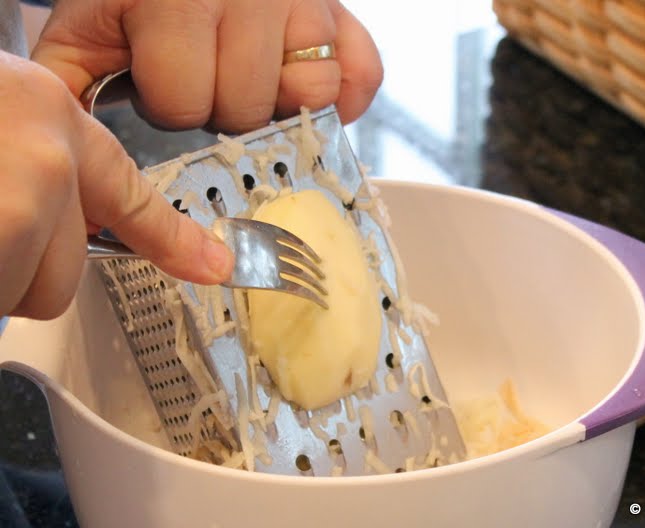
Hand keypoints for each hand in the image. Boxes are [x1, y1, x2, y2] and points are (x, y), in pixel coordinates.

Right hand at [0, 51, 232, 319]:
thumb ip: (32, 165)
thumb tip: (50, 215)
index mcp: (47, 120)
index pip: (131, 197)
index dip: (175, 241)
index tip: (213, 265)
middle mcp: (43, 166)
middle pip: (64, 275)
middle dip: (15, 268)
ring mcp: (11, 209)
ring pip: (20, 296)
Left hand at [32, 0, 382, 132]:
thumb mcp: (85, 32)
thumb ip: (73, 89)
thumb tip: (87, 183)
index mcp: (173, 0)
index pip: (185, 100)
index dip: (171, 109)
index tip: (163, 92)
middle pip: (250, 106)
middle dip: (223, 112)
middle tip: (209, 90)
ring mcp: (302, 2)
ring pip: (312, 93)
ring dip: (279, 106)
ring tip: (251, 86)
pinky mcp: (339, 13)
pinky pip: (362, 74)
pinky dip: (344, 99)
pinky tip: (303, 94)